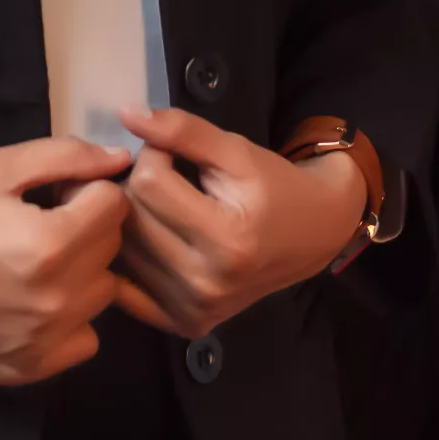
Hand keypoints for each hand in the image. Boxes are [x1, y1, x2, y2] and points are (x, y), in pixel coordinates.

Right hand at [0, 137, 129, 387]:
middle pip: (112, 249)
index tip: (51, 195)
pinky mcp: (29, 370)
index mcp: (51, 243)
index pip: (114, 204)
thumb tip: (118, 159)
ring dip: (81, 272)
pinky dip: (69, 319)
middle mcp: (57, 300)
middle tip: (39, 222)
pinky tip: (31, 300)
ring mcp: (45, 342)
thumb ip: (65, 156)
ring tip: (33, 261)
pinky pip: (84, 339)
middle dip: (86, 226)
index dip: (84, 190)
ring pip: (101, 294)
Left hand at [108, 106, 365, 339]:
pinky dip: (132, 260)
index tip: (173, 152)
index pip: (148, 183)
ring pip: (124, 251)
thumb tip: (125, 114)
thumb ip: (183, 131)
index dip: (155, 155)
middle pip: (132, 219)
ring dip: (133, 220)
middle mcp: (208, 284)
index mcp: (227, 239)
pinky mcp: (185, 325)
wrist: (313, 236)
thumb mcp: (236, 149)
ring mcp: (195, 310)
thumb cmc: (275, 186)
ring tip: (162, 206)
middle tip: (167, 177)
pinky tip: (155, 240)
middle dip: (141, 186)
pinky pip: (128, 287)